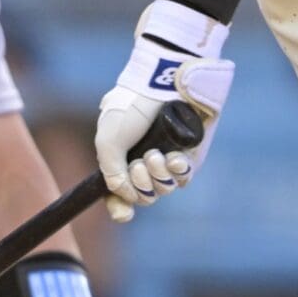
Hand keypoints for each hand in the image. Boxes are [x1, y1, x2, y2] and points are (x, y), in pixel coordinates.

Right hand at [95, 0, 234, 220]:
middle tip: (139, 163)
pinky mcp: (190, 154)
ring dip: (157, 176)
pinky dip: (177, 172)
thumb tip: (123, 193)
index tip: (123, 214)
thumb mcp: (108, 139)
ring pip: (163, 189)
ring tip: (156, 154)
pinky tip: (174, 157)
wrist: (163, 82)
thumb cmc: (131, 106)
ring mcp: (168, 159)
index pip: (119, 193)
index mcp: (121, 158)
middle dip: (140, 184)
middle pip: (143, 196)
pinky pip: (184, 178)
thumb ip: (111, 172)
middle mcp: (144, 162)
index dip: (120, 207)